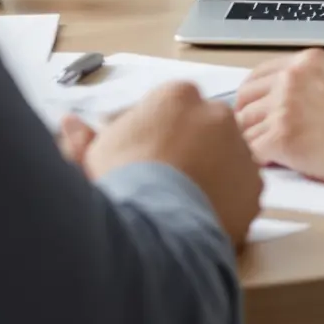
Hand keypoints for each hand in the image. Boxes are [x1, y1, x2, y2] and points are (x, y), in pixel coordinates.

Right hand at [80, 82, 260, 247]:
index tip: (150, 153)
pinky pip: (244, 190)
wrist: (156, 227)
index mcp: (177, 96)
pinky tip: (205, 215)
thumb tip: (69, 125)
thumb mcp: (95, 155)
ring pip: (229, 157)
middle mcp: (216, 114)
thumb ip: (85, 137)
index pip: (175, 104)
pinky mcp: (254, 186)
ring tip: (186, 201)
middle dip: (193, 147)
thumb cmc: (124, 185)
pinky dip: (230, 201)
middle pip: (207, 127)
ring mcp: (240, 149)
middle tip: (170, 178)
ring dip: (214, 173)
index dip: (160, 131)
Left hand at [233, 50, 323, 202]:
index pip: (258, 75)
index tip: (253, 110)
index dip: (252, 96)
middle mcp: (290, 79)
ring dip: (251, 142)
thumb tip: (301, 93)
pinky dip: (256, 160)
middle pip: (245, 99)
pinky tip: (270, 165)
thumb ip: (316, 79)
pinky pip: (252, 150)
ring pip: (245, 126)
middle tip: (254, 135)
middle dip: (247, 119)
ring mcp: (283, 108)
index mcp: (306, 62)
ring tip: (265, 154)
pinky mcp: (282, 138)